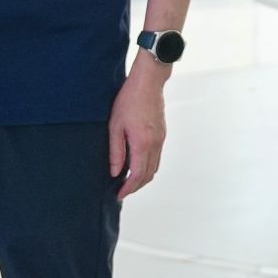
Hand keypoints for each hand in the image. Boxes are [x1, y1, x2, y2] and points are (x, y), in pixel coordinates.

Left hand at [108, 66, 168, 199]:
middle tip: (122, 190)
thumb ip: (116, 151)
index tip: (119, 195)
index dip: (128, 188)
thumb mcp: (115, 126)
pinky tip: (137, 164)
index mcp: (142, 143)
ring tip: (128, 180)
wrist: (148, 82)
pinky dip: (148, 167)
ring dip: (143, 178)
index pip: (137, 175)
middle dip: (136, 186)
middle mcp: (155, 144)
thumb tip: (115, 172)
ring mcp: (161, 139)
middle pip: (149, 175)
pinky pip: (157, 157)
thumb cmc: (129, 100)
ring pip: (155, 167)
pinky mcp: (162, 134)